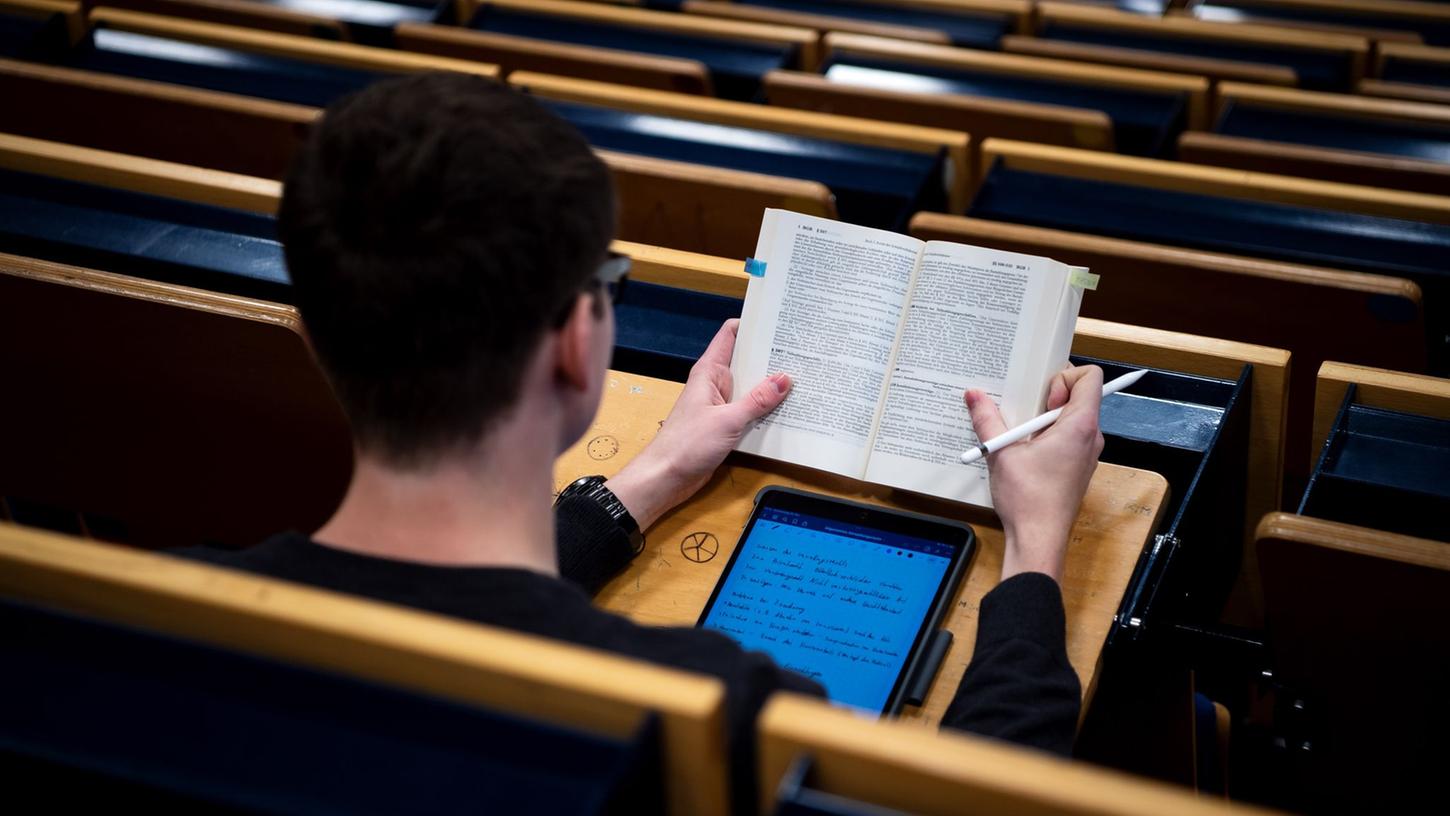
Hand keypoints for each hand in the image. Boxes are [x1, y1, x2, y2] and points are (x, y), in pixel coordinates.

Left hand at [607, 319, 790, 529]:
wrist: (666, 477)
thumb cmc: (686, 444)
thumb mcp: (727, 420)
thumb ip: (757, 400)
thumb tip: (785, 378)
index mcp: (710, 372)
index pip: (730, 335)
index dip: (752, 325)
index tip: (779, 322)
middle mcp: (716, 384)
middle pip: (746, 361)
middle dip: (771, 357)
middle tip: (803, 352)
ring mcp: (721, 404)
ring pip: (751, 388)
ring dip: (771, 388)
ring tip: (804, 379)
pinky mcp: (725, 425)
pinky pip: (750, 411)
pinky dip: (766, 411)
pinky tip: (788, 412)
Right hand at [965, 365, 1104, 583]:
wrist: (1038, 540)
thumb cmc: (1029, 500)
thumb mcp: (1001, 452)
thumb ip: (987, 419)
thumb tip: (974, 394)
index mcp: (1080, 426)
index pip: (1090, 377)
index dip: (1064, 376)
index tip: (1040, 395)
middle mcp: (1090, 437)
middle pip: (1078, 395)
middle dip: (1048, 396)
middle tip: (1022, 411)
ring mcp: (1086, 453)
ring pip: (1070, 417)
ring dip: (1044, 418)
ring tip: (1019, 432)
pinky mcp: (1076, 466)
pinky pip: (1066, 437)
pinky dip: (1046, 435)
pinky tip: (1023, 450)